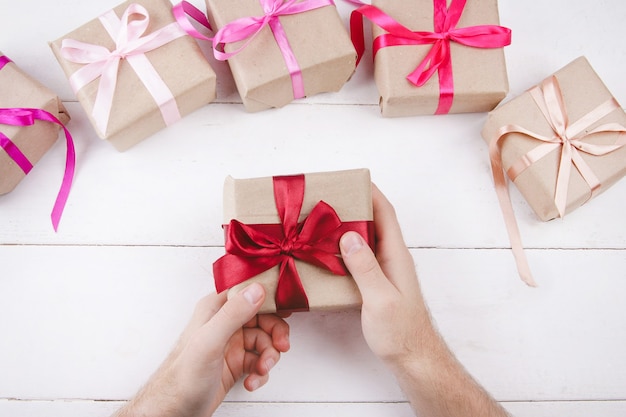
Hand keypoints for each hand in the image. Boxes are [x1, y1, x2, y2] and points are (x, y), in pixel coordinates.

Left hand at [114, 283, 289, 416]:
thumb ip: (233, 314)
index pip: (248, 291)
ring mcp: (230, 343)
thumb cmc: (181, 379)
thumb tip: (257, 289)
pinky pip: (258, 362)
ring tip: (262, 370)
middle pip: (262, 318)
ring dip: (268, 357)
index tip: (286, 308)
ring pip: (264, 341)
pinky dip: (260, 373)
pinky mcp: (234, 364)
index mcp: (214, 309)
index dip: (269, 298)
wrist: (172, 413)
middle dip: (275, 334)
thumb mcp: (210, 341)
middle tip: (280, 347)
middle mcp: (223, 323)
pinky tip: (252, 382)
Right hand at [340, 185, 508, 416]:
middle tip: (328, 199)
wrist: (413, 357)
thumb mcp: (380, 299)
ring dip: (347, 227)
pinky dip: (344, 249)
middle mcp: (391, 258)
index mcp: (396, 256)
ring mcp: (385, 271)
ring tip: (322, 222)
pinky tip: (327, 254)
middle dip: (354, 206)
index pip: (385, 214)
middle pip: (374, 222)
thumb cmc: (401, 331)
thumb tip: (348, 235)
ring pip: (365, 240)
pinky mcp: (377, 284)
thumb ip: (365, 267)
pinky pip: (359, 257)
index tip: (351, 179)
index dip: (371, 194)